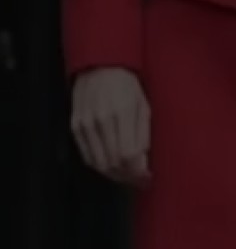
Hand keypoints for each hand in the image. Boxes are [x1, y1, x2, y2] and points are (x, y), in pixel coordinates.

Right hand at [70, 68, 150, 186]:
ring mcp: (85, 124)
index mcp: (122, 112)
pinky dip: (99, 166)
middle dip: (128, 176)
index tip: (147, 178)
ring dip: (114, 174)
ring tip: (127, 176)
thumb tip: (144, 161)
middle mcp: (101, 120)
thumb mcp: (144, 105)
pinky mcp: (75, 127)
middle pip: (113, 162)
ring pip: (98, 163)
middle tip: (139, 180)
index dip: (138, 171)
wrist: (100, 67)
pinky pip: (86, 156)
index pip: (128, 154)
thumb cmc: (127, 85)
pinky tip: (111, 166)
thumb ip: (144, 133)